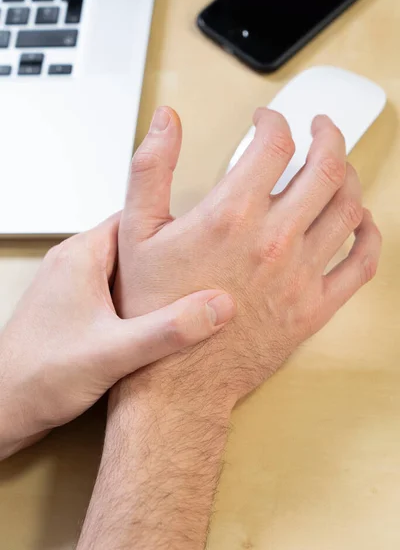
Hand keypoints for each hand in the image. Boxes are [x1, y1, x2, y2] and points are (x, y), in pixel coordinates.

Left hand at [0, 214, 234, 458]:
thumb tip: (215, 307)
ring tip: (183, 294)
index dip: (171, 225)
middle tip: (201, 268)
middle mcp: (72, 263)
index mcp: (80, 257)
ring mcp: (70, 285)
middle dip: (166, 255)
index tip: (201, 236)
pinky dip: (135, 297)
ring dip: (150, 279)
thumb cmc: (38, 377)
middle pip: (132, 242)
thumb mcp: (114, 353)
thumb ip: (168, 330)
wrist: (2, 409)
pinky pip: (111, 288)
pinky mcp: (71, 307)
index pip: (134, 217)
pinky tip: (153, 319)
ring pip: (123, 267)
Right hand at [114, 106, 381, 404]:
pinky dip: (369, 236)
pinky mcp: (314, 307)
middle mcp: (274, 240)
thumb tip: (167, 122)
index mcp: (231, 216)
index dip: (274, 121)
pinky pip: (361, 265)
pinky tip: (361, 223)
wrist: (177, 381)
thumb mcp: (136, 233)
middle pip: (326, 168)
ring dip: (349, 178)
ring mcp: (300, 275)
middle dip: (328, 136)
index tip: (267, 122)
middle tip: (321, 128)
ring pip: (349, 209)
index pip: (275, 144)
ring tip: (339, 168)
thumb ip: (150, 169)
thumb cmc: (155, 311)